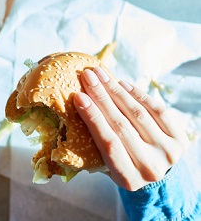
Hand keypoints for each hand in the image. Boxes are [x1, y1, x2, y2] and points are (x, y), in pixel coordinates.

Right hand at [73, 67, 188, 190]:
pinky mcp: (180, 139)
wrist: (156, 174)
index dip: (93, 118)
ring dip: (117, 91)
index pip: (108, 144)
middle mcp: (150, 167)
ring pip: (139, 115)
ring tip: (101, 74)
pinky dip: (139, 94)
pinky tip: (122, 83)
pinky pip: (158, 111)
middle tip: (88, 76)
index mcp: (127, 179)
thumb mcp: (105, 166)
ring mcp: (168, 153)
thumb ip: (93, 146)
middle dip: (102, 97)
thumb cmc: (120, 165)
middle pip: (122, 126)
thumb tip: (72, 111)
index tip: (79, 96)